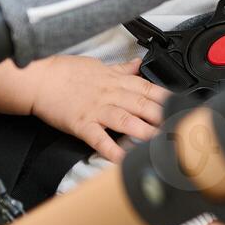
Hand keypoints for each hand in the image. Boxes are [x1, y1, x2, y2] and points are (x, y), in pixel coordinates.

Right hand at [25, 56, 168, 162]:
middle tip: (181, 129)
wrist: (39, 79)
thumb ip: (122, 69)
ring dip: (146, 132)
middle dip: (165, 118)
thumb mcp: (98, 65)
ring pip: (127, 120)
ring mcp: (97, 110)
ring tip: (162, 143)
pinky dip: (112, 150)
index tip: (185, 108)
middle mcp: (111, 95)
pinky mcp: (82, 124)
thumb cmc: (66, 72)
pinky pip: (100, 139)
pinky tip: (124, 160)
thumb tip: (138, 64)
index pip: (150, 89)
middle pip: (144, 106)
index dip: (169, 99)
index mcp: (117, 81)